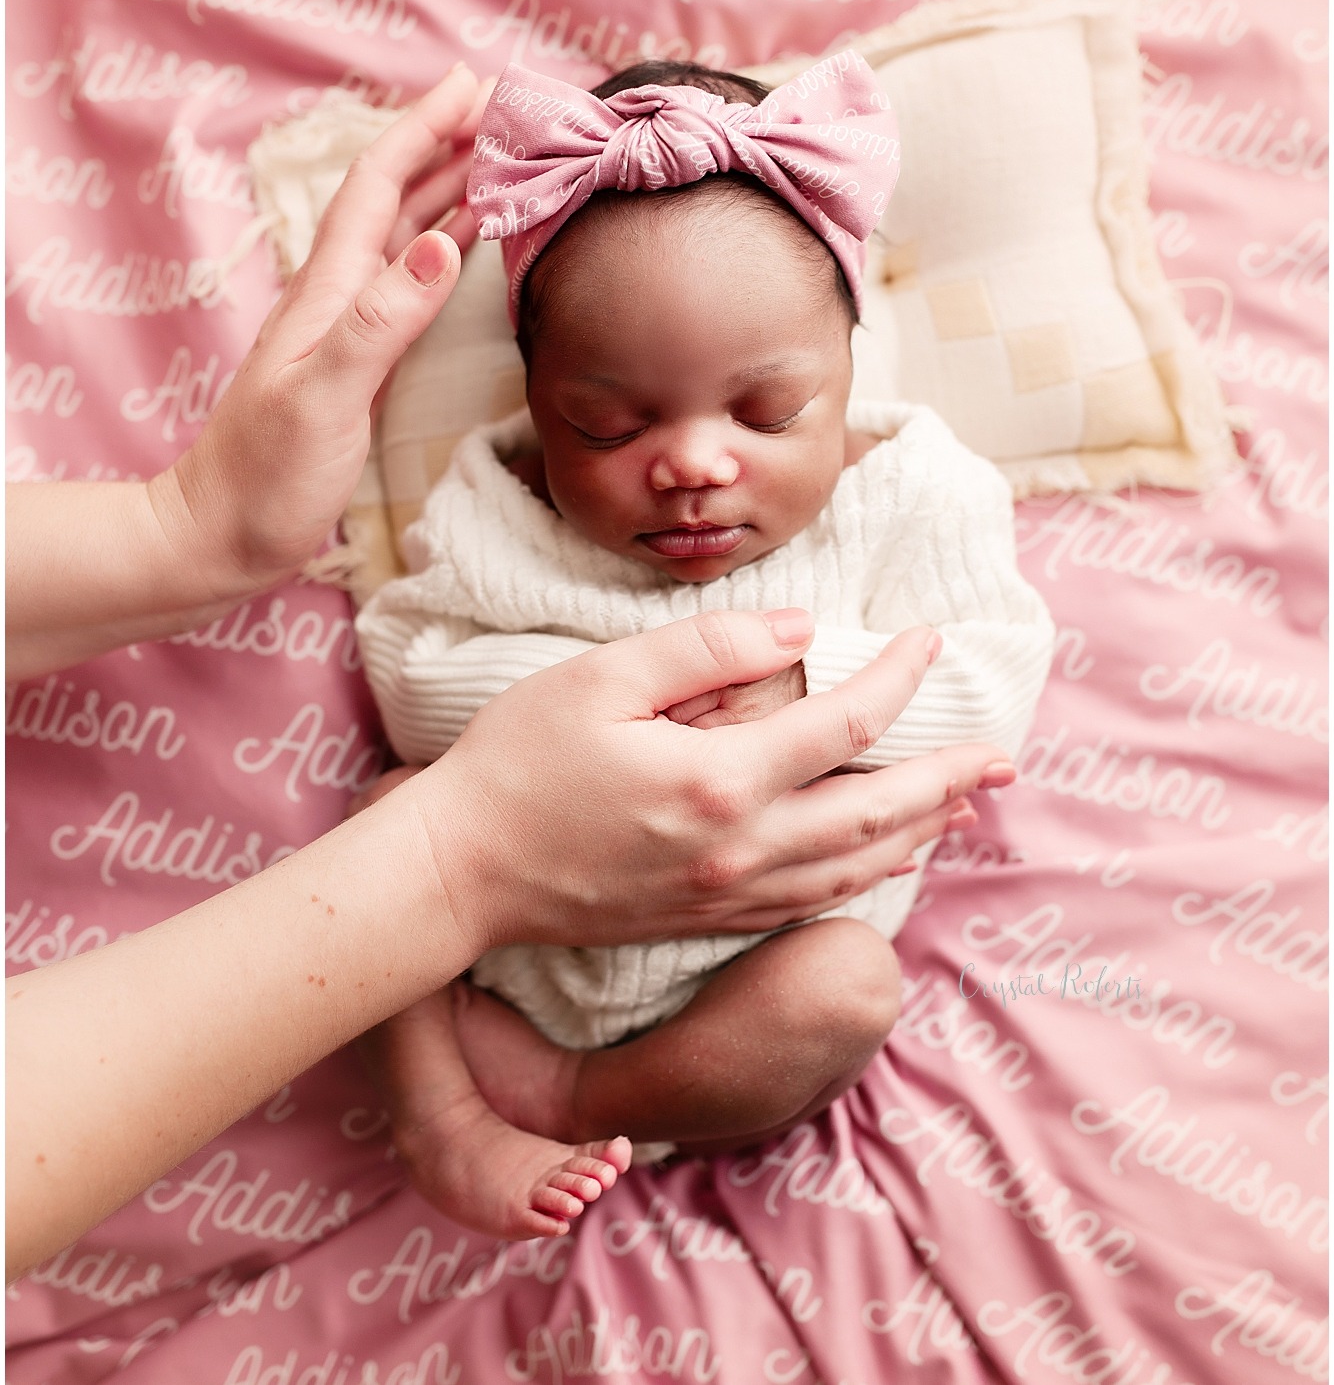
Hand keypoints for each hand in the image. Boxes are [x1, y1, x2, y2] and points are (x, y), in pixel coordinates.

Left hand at [160, 64, 489, 600]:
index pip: (379, 187)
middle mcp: (337, 297)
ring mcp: (347, 327)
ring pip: (404, 235)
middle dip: (446, 143)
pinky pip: (409, 281)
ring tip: (498, 158)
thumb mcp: (326, 397)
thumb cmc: (266, 476)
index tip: (474, 84)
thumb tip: (440, 243)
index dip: (424, 130)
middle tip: (505, 109)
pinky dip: (443, 247)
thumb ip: (379, 323)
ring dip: (448, 189)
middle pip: (395, 198)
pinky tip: (465, 246)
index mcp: (329, 292)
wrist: (221, 533)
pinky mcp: (360, 361)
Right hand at [418, 610, 1014, 955]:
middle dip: (948, 776)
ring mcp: (727, 894)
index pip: (845, 726)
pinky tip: (889, 858)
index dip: (898, 678)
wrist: (462, 872)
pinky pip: (814, 901)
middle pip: (877, 811)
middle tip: (1005, 753)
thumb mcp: (603, 678)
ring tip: (969, 802)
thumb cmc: (519, 763)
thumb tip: (803, 628)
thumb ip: (709, 649)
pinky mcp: (708, 919)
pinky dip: (868, 875)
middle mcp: (739, 848)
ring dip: (921, 829)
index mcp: (719, 779)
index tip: (930, 640)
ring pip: (856, 865)